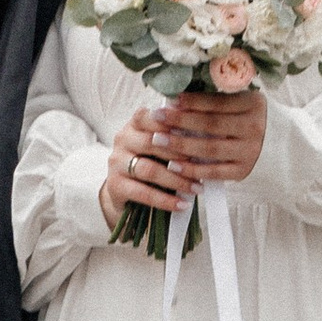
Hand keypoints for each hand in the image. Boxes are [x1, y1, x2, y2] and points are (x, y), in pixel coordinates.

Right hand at [103, 103, 191, 224]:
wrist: (124, 191)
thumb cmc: (151, 161)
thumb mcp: (160, 146)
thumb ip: (174, 137)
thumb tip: (206, 137)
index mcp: (135, 124)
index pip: (150, 116)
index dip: (171, 123)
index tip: (194, 130)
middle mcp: (123, 139)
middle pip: (151, 142)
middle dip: (180, 154)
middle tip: (203, 164)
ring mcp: (116, 162)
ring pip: (149, 169)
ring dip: (177, 180)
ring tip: (197, 188)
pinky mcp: (115, 185)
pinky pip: (143, 193)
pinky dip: (165, 200)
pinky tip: (182, 204)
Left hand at [151, 86, 268, 187]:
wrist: (288, 150)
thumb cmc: (257, 122)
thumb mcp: (247, 105)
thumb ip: (221, 103)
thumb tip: (181, 99)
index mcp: (253, 105)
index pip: (217, 102)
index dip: (192, 101)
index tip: (170, 100)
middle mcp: (253, 127)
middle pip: (210, 124)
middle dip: (180, 120)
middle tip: (156, 117)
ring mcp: (249, 151)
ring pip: (209, 148)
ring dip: (181, 144)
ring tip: (158, 139)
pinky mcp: (244, 171)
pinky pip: (213, 171)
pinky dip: (192, 169)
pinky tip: (174, 165)